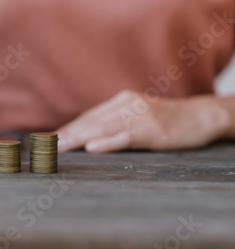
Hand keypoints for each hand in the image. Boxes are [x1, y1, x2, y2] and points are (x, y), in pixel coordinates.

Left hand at [56, 90, 229, 152]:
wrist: (201, 116)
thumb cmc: (166, 119)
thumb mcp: (138, 114)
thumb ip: (115, 120)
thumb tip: (88, 135)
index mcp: (122, 101)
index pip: (89, 116)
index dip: (69, 127)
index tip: (49, 138)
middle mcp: (127, 105)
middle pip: (92, 121)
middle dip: (68, 133)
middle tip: (46, 144)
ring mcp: (140, 116)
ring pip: (104, 128)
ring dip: (80, 138)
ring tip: (61, 146)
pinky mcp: (152, 130)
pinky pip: (126, 137)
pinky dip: (108, 142)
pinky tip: (92, 148)